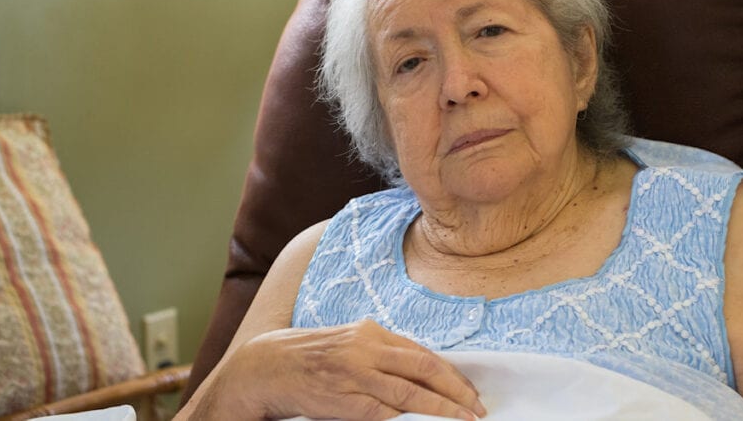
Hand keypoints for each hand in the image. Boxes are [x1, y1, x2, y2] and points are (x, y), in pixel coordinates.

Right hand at [180, 320, 485, 420]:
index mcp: (370, 331)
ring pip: (410, 392)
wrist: (265, 366)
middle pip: (424, 368)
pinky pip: (384, 412)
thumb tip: (418, 372)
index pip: (420, 353)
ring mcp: (355, 374)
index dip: (450, 372)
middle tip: (477, 406)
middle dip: (456, 389)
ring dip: (442, 408)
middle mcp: (365, 348)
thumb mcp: (348, 344)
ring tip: (464, 418)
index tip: (469, 389)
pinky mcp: (344, 399)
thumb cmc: (310, 357)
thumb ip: (380, 354)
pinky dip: (408, 418)